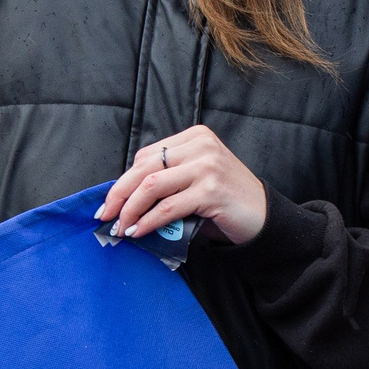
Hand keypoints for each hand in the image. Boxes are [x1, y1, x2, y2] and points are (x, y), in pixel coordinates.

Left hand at [98, 126, 267, 245]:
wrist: (264, 217)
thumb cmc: (226, 201)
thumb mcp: (196, 179)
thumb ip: (169, 179)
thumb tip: (124, 198)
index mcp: (195, 137)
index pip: (147, 156)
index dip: (124, 180)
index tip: (110, 201)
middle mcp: (201, 146)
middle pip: (145, 167)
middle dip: (119, 194)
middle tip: (105, 215)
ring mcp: (207, 166)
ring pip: (152, 186)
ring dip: (130, 210)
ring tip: (120, 227)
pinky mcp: (211, 190)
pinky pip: (167, 207)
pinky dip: (148, 221)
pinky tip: (138, 231)